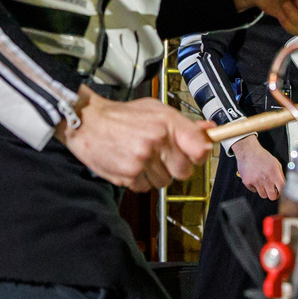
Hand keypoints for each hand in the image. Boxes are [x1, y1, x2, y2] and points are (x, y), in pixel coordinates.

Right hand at [57, 90, 214, 191]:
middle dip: (176, 166)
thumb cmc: (122, 116)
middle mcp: (156, 141)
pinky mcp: (128, 175)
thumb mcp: (156, 111)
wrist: (88, 122)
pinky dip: (139, 180)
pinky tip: (130, 164)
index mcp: (166, 123)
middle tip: (162, 156)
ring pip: (164, 182)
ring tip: (141, 157)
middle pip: (185, 171)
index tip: (196, 153)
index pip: (199, 147)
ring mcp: (142, 160)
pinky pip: (145, 187)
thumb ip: (184, 124)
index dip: (200, 154)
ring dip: (156, 174)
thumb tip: (209, 130)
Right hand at [234, 139, 285, 201]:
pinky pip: (253, 191)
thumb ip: (280, 174)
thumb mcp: (275, 163)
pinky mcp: (247, 182)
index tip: (281, 192)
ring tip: (263, 183)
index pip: (282, 189)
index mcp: (274, 173)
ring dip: (264, 191)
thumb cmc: (262, 156)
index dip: (282, 193)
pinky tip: (255, 179)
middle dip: (273, 195)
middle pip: (272, 197)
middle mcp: (265, 178)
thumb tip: (283, 186)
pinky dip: (255, 187)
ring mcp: (255, 181)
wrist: (248, 151)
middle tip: (273, 191)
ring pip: (263, 195)